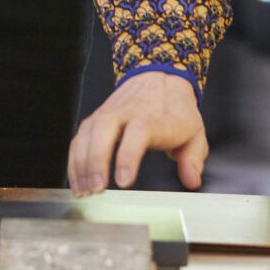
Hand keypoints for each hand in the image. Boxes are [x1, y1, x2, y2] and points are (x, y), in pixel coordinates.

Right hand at [67, 70, 207, 192]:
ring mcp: (107, 114)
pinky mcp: (95, 120)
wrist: (159, 78)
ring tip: (84, 192)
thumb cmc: (175, 110)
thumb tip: (191, 180)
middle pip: (103, 130)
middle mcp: (125, 113)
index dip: (128, 157)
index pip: (138, 133)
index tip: (124, 181)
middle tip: (96, 189)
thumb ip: (193, 158)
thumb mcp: (195, 132)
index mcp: (152, 118)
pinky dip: (75, 162)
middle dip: (96, 161)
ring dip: (82, 164)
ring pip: (86, 134)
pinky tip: (78, 183)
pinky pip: (79, 139)